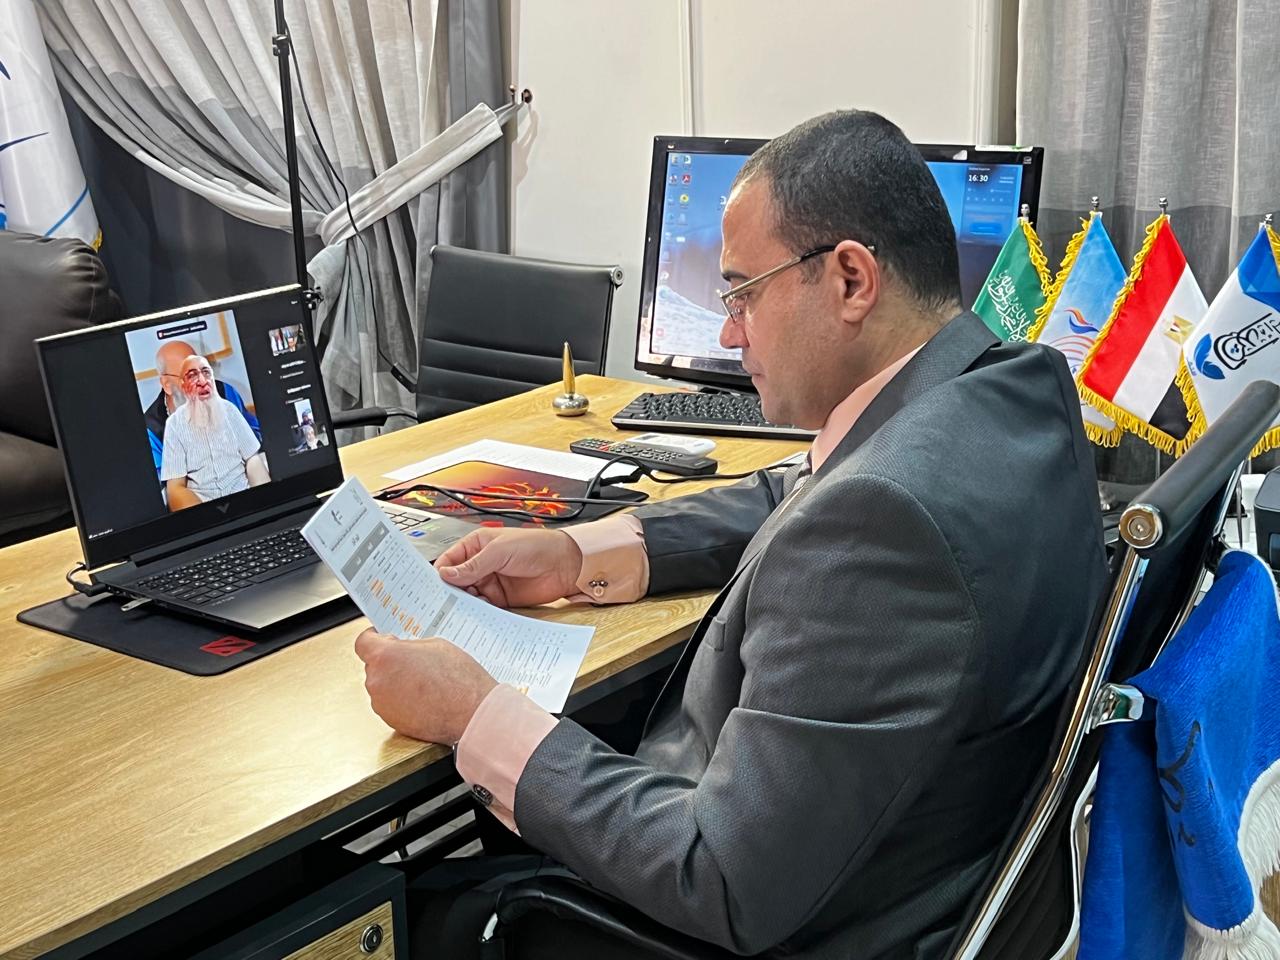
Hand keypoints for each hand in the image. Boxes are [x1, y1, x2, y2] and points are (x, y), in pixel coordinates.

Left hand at [354, 628, 497, 743]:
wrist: (472, 714)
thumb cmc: (459, 681)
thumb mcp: (436, 645)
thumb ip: (411, 646)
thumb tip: (402, 651)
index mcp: (385, 657)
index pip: (363, 643)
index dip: (373, 639)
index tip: (379, 638)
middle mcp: (377, 681)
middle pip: (374, 665)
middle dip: (390, 662)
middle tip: (413, 661)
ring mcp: (382, 704)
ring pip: (383, 686)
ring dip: (396, 682)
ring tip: (423, 682)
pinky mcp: (391, 722)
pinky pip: (391, 704)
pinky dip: (402, 700)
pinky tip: (423, 697)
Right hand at [435, 527, 582, 607]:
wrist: (564, 564)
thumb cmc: (536, 546)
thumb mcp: (499, 551)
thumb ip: (473, 565)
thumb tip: (446, 574)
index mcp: (477, 545)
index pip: (450, 560)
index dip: (440, 573)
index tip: (432, 587)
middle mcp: (481, 564)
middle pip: (456, 581)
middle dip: (449, 592)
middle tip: (441, 604)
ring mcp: (491, 582)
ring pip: (468, 596)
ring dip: (463, 604)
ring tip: (457, 612)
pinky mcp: (501, 599)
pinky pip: (484, 608)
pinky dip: (478, 613)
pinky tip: (474, 617)